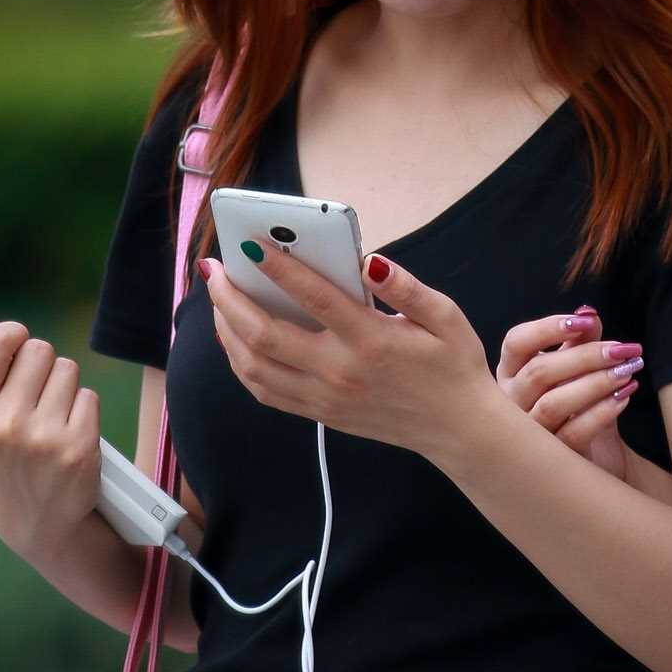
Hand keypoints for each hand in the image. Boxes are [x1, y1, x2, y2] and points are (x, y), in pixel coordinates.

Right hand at [0, 321, 101, 560]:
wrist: (34, 519)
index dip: (12, 334)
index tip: (16, 343)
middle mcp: (5, 425)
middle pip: (39, 350)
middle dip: (39, 363)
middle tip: (32, 389)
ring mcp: (44, 437)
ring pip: (67, 369)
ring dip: (62, 384)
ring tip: (49, 412)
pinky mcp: (79, 447)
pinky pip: (88, 396)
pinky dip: (81, 408)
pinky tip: (67, 430)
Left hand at [200, 242, 493, 459]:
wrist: (457, 429)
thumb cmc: (452, 365)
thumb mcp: (445, 317)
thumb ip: (406, 287)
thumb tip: (370, 261)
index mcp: (370, 340)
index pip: (313, 297)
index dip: (278, 267)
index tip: (249, 243)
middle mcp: (339, 371)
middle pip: (264, 335)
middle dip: (229, 298)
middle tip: (214, 269)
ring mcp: (325, 397)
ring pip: (254, 367)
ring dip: (227, 331)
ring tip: (219, 300)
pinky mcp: (321, 414)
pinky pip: (265, 391)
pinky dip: (241, 364)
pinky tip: (236, 339)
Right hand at [496, 304, 643, 480]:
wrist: (590, 461)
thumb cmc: (577, 408)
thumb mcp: (578, 371)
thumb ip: (581, 341)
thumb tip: (588, 312)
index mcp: (511, 374)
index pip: (516, 342)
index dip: (548, 328)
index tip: (587, 322)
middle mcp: (509, 404)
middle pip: (539, 372)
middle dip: (585, 356)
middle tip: (624, 349)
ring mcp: (525, 434)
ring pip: (553, 403)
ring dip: (595, 383)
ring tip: (628, 372)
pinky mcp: (548, 461)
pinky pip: (572, 433)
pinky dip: (601, 412)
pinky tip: (624, 397)